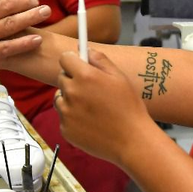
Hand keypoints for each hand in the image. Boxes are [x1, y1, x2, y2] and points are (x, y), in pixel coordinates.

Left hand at [55, 49, 151, 165]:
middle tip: (91, 90)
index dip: (73, 61)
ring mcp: (66, 112)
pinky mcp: (65, 129)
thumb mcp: (120, 77)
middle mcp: (72, 92)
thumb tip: (86, 50)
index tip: (78, 65)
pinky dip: (73, 118)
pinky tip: (90, 122)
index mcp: (85, 76)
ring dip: (70, 99)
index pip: (65, 58)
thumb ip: (100, 60)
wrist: (132, 141)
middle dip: (73, 80)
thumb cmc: (129, 108)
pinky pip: (64, 117)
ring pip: (60, 98)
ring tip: (91, 108)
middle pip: (62, 78)